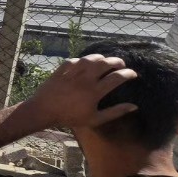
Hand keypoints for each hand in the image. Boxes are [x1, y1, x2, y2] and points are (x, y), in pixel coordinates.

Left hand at [24, 53, 138, 131]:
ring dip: (100, 58)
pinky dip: (82, 60)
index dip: (128, 73)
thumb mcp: (94, 119)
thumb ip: (115, 112)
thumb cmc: (70, 117)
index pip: (116, 78)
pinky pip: (74, 60)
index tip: (133, 74)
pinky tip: (86, 63)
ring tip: (105, 61)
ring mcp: (72, 73)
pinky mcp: (60, 69)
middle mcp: (85, 79)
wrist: (43, 111)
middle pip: (105, 63)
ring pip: (90, 59)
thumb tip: (134, 106)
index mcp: (94, 92)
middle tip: (121, 64)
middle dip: (117, 61)